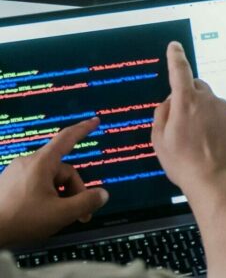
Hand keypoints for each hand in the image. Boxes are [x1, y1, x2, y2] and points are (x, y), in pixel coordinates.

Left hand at [0, 118, 109, 246]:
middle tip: (80, 215)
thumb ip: (86, 202)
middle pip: (62, 171)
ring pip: (49, 180)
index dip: (83, 129)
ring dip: (59, 196)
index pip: (67, 139)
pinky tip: (41, 215)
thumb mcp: (60, 213)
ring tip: (57, 218)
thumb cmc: (22, 219)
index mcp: (42, 163)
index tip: (95, 121)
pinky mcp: (7, 186)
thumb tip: (102, 195)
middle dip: (74, 191)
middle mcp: (28, 163)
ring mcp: (15, 174)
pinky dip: (45, 197)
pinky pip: (35, 185)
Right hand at [152, 42, 225, 199]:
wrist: (216, 181)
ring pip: (213, 104)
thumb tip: (170, 101)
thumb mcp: (159, 141)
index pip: (179, 71)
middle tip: (186, 122)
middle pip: (197, 88)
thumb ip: (162, 114)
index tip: (175, 47)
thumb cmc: (184, 164)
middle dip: (190, 98)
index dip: (175, 57)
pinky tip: (218, 143)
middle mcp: (209, 100)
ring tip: (204, 141)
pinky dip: (222, 124)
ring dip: (207, 115)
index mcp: (185, 103)